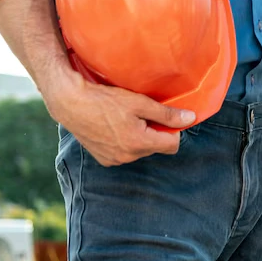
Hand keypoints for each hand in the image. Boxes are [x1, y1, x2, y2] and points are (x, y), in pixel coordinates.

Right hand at [46, 71, 195, 166]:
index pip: (172, 145)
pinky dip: (125, 141)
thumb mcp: (139, 102)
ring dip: (139, 136)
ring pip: (139, 150)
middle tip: (142, 112)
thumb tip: (190, 119)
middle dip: (154, 131)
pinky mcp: (104, 159)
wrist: (71, 104)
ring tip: (126, 117)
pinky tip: (114, 125)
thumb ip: (166, 114)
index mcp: (139, 144)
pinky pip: (124, 153)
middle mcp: (127, 157)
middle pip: (155, 147)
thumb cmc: (105, 100)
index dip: (173, 129)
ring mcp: (114, 160)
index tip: (166, 115)